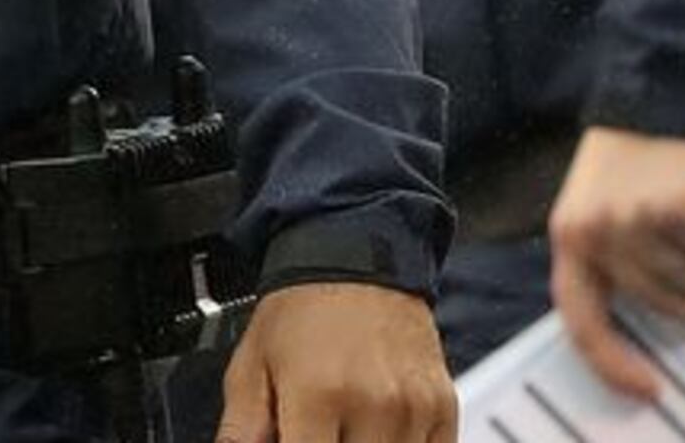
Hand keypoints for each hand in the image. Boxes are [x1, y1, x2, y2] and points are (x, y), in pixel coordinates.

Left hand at [215, 281, 456, 442]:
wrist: (353, 260)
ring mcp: (413, 409)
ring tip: (342, 429)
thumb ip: (242, 430)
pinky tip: (375, 434)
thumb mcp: (249, 366)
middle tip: (314, 432)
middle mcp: (372, 404)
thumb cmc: (299, 313)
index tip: (294, 441)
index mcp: (317, 395)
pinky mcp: (443, 409)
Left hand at [546, 128, 684, 398]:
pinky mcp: (667, 204)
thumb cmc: (645, 160)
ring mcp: (627, 220)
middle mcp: (592, 234)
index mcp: (571, 239)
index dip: (612, 362)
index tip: (650, 392)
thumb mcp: (618, 209)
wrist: (658, 91)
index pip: (582, 319)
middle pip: (666, 302)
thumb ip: (635, 259)